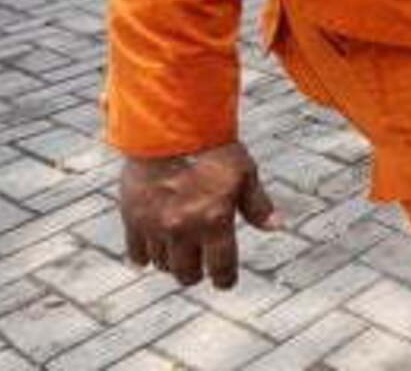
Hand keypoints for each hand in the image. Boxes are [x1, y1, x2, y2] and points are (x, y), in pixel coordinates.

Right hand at [119, 141, 279, 289]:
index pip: (221, 267)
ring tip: (179, 254)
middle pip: (188, 273)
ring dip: (172, 263)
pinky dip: (144, 256)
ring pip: (163, 264)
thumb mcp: (244, 174)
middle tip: (200, 267)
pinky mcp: (132, 218)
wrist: (169, 129)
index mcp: (215, 221)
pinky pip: (136, 252)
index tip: (225, 282)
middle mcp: (184, 229)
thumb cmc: (213, 149)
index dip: (225, 279)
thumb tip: (277, 227)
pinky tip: (152, 253)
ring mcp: (156, 226)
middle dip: (196, 273)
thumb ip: (258, 205)